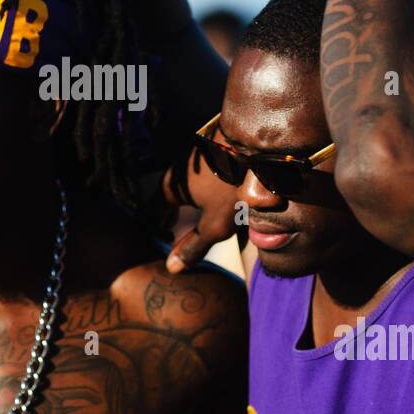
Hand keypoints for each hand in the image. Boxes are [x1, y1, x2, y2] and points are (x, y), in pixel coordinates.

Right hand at [166, 149, 240, 272]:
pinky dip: (210, 188)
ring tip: (204, 215)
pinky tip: (225, 195)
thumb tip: (171, 267)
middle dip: (174, 212)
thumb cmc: (233, 186)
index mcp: (172, 186)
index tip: (162, 236)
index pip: (154, 208)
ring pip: (191, 184)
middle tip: (176, 228)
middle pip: (172, 195)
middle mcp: (179, 168)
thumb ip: (193, 247)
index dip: (157, 225)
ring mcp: (198, 157)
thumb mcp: (214, 225)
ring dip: (195, 200)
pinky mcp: (217, 150)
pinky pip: (208, 174)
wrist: (258, 145)